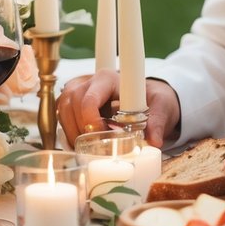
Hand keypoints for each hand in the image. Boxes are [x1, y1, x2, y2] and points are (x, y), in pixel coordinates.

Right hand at [57, 70, 180, 147]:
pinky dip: (69, 132)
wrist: (149, 99)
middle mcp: (91, 81)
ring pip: (63, 108)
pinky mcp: (74, 102)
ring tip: (89, 146)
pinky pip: (62, 115)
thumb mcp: (162, 107)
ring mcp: (80, 90)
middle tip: (96, 145)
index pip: (88, 98)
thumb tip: (154, 141)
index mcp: (109, 79)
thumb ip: (158, 122)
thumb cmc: (154, 99)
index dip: (90, 119)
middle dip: (81, 128)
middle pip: (72, 103)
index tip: (102, 135)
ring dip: (72, 131)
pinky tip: (82, 143)